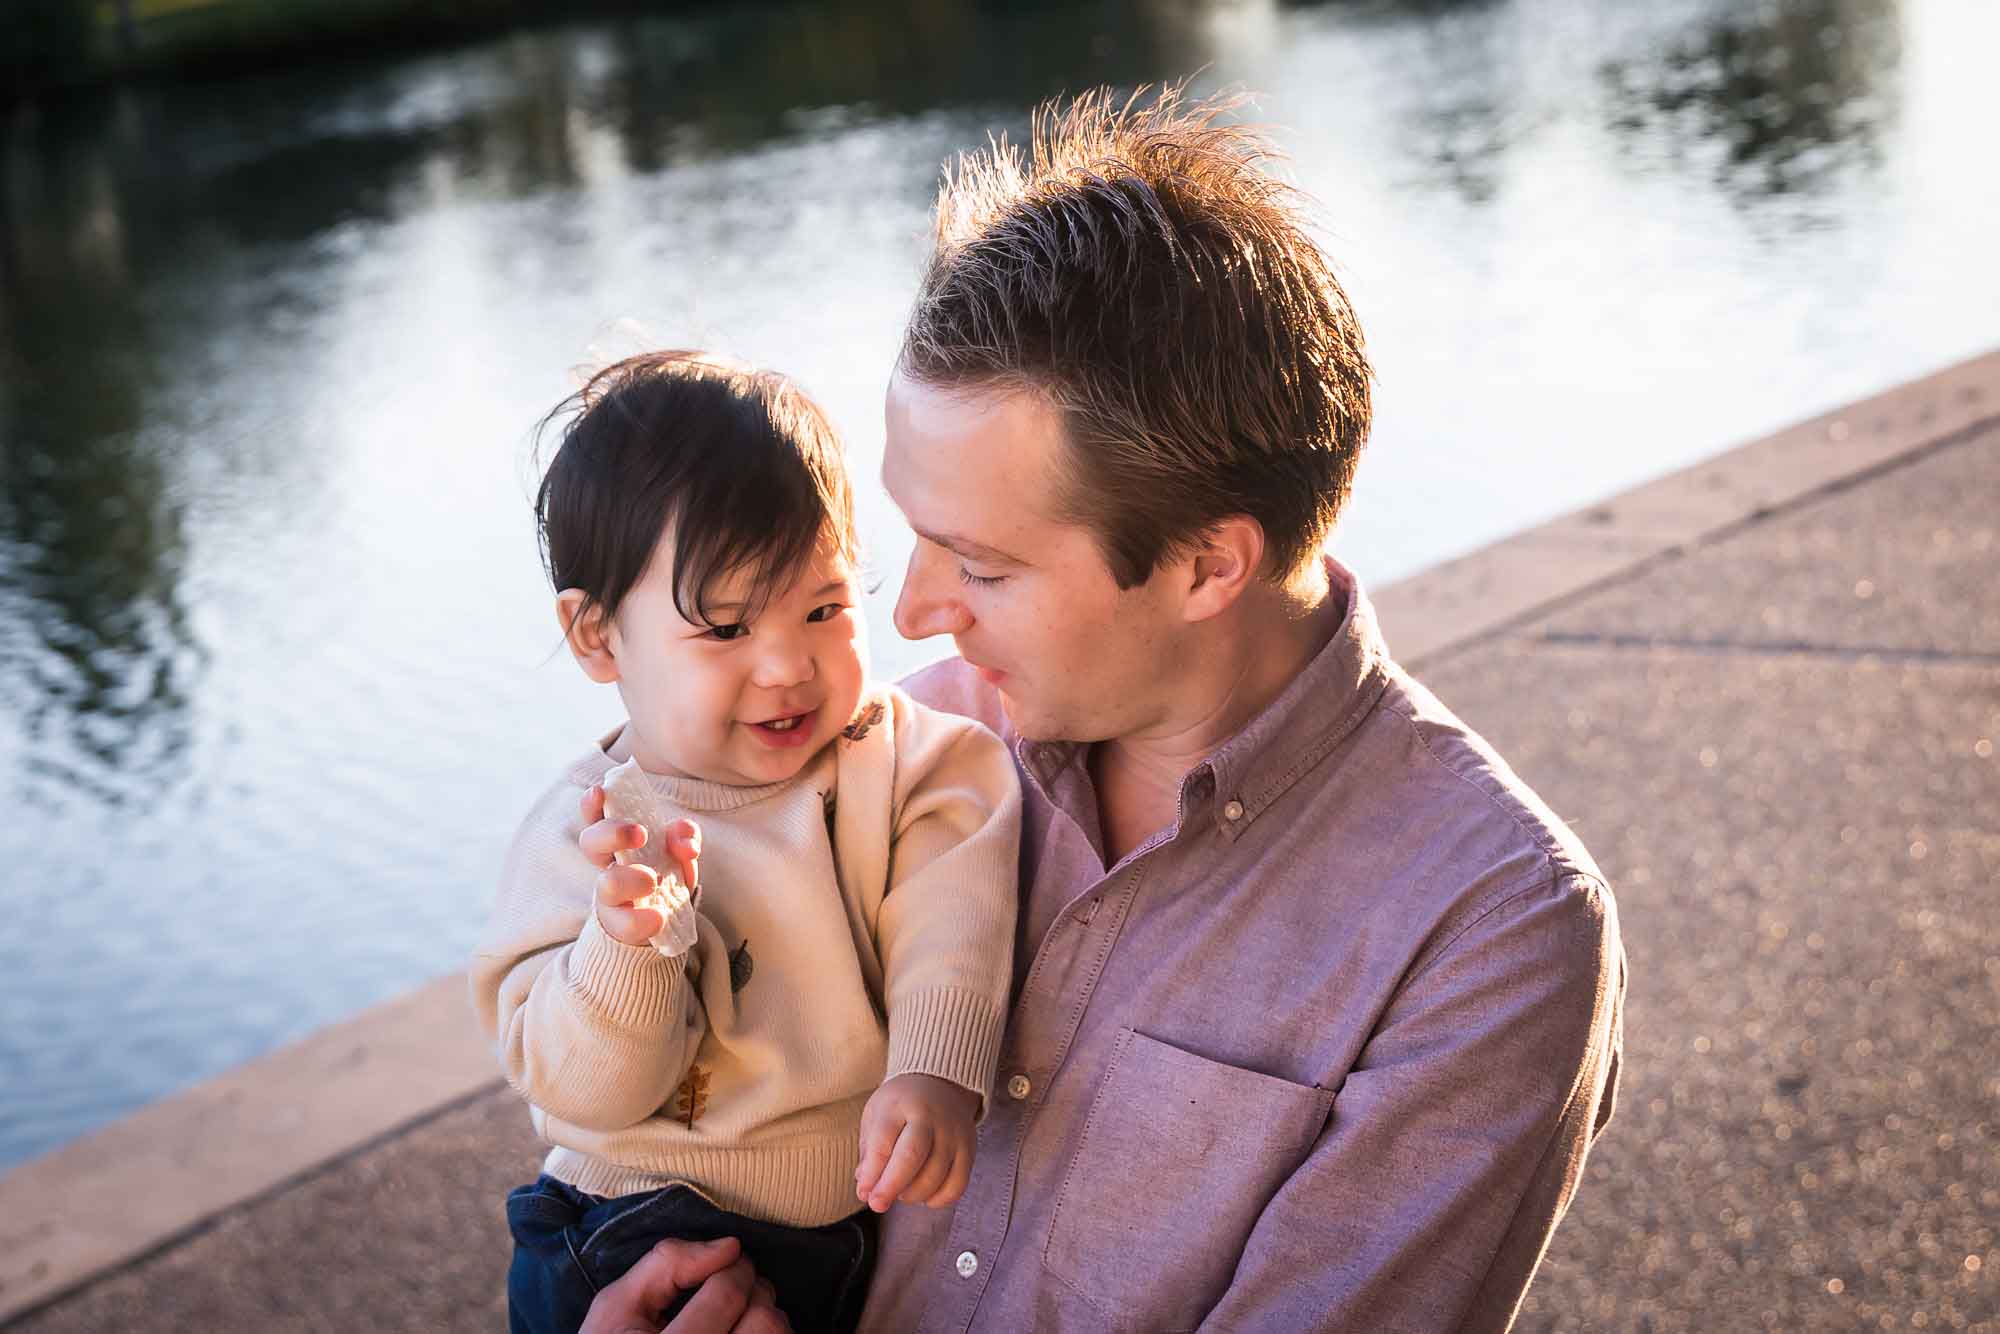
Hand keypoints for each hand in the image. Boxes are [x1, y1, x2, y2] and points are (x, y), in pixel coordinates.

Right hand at [579, 1236, 789, 1333]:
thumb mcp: (617, 1306)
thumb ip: (667, 1264)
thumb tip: (729, 1247)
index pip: (727, 1295)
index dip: (735, 1267)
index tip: (728, 1262)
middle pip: (762, 1320)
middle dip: (755, 1290)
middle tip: (736, 1286)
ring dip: (767, 1317)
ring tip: (742, 1314)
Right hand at [580, 785, 700, 946]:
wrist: (666, 919)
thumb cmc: (665, 873)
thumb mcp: (679, 851)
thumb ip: (684, 837)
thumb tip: (685, 843)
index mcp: (618, 840)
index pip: (597, 816)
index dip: (592, 803)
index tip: (600, 791)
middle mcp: (608, 864)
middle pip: (591, 843)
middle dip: (611, 833)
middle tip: (640, 834)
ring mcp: (611, 896)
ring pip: (606, 884)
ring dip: (629, 879)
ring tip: (653, 881)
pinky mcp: (620, 925)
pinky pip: (623, 923)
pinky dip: (641, 920)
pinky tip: (658, 917)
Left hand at [854, 1072, 978, 1212]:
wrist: (941, 1083)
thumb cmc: (902, 1104)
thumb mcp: (877, 1114)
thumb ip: (870, 1151)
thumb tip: (866, 1188)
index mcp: (901, 1104)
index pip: (883, 1141)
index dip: (872, 1172)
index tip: (864, 1192)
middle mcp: (931, 1117)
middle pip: (911, 1157)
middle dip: (891, 1187)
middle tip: (877, 1204)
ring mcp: (953, 1133)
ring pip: (935, 1175)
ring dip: (912, 1194)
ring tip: (900, 1192)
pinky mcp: (969, 1150)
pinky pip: (957, 1184)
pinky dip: (939, 1199)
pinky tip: (924, 1196)